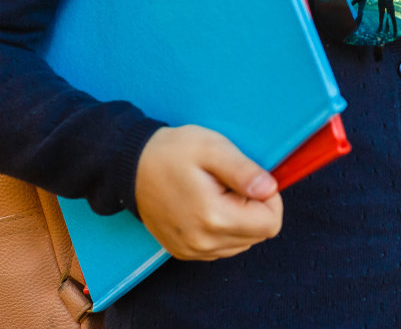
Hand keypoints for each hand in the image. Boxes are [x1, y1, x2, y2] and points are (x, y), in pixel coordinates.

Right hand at [133, 125, 282, 260]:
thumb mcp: (213, 148)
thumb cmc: (172, 152)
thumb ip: (244, 170)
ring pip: (242, 243)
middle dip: (254, 208)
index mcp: (214, 218)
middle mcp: (203, 243)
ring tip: (216, 193)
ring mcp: (192, 251)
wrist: (130, 166)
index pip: (271, 224)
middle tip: (229, 184)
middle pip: (259, 235)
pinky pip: (222, 248)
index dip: (269, 198)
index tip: (248, 180)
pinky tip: (207, 206)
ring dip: (240, 219)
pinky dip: (224, 228)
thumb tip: (270, 189)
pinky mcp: (183, 251)